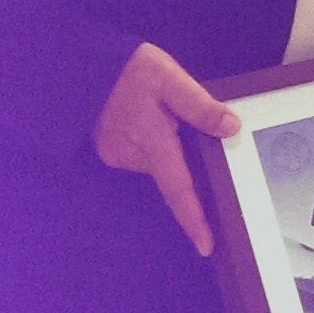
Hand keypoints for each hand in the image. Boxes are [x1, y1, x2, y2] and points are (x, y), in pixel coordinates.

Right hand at [93, 42, 239, 257]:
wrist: (82, 66)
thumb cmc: (129, 70)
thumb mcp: (170, 79)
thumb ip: (200, 106)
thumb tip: (231, 128)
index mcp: (152, 143)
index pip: (179, 190)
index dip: (193, 220)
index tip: (206, 246)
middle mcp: (134, 156)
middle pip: (174, 174)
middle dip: (187, 161)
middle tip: (183, 126)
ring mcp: (119, 155)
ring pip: (160, 161)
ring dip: (170, 146)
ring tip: (163, 112)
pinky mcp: (111, 149)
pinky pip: (145, 153)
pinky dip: (156, 142)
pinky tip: (151, 119)